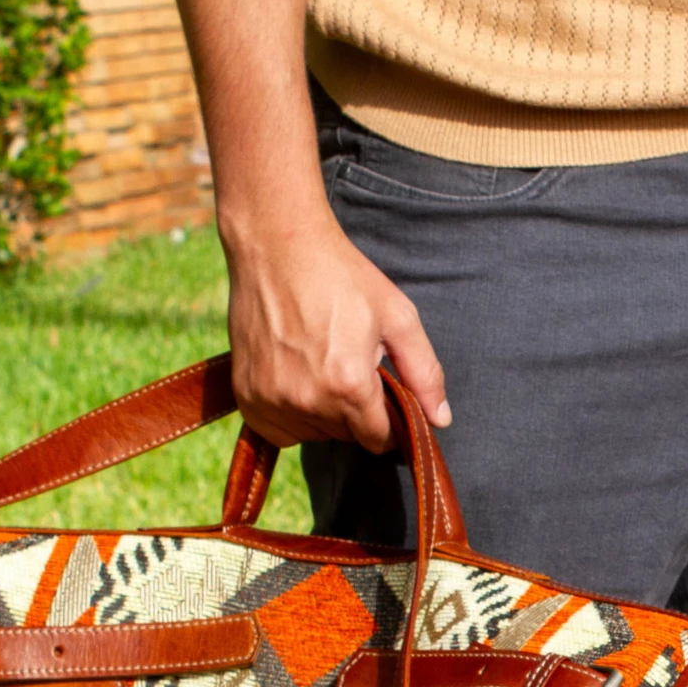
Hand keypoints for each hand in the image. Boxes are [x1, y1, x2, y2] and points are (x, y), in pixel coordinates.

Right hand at [224, 215, 449, 451]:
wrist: (278, 247)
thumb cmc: (342, 277)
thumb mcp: (398, 316)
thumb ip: (424, 373)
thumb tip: (441, 420)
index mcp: (350, 385)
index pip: (378, 439)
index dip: (387, 422)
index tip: (383, 396)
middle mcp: (309, 401)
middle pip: (346, 436)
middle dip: (355, 411)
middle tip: (348, 363)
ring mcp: (272, 401)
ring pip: (313, 434)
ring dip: (322, 413)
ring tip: (320, 364)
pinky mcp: (247, 397)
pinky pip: (278, 431)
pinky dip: (289, 415)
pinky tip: (296, 378)